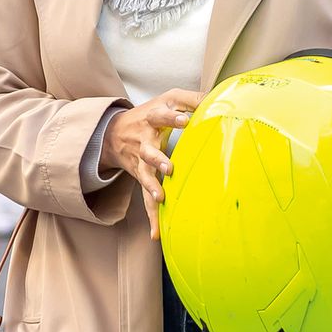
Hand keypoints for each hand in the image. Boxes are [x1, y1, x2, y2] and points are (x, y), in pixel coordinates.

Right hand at [101, 89, 200, 239]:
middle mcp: (144, 141)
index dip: (172, 118)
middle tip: (169, 167)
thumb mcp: (170, 98)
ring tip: (160, 197)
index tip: (185, 120)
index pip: (162, 116)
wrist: (112, 132)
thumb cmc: (151, 112)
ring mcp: (140, 161)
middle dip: (157, 159)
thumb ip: (193, 97)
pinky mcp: (140, 177)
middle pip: (148, 150)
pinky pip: (145, 198)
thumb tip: (218, 98)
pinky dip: (151, 216)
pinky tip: (157, 234)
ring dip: (151, 187)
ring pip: (144, 175)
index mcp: (153, 118)